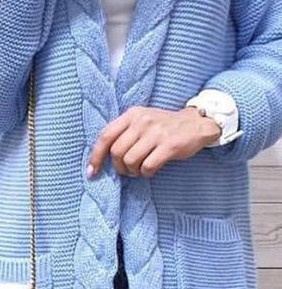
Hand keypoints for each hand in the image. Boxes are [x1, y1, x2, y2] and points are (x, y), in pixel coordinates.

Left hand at [87, 105, 221, 178]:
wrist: (196, 123)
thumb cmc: (164, 125)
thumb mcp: (141, 120)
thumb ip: (124, 132)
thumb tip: (102, 156)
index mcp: (131, 115)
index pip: (105, 136)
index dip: (96, 156)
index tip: (92, 171)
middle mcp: (141, 122)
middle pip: (116, 152)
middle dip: (118, 167)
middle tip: (126, 171)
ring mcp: (156, 133)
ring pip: (130, 161)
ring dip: (132, 171)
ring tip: (139, 170)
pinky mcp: (169, 146)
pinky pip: (148, 166)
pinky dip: (145, 173)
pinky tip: (150, 171)